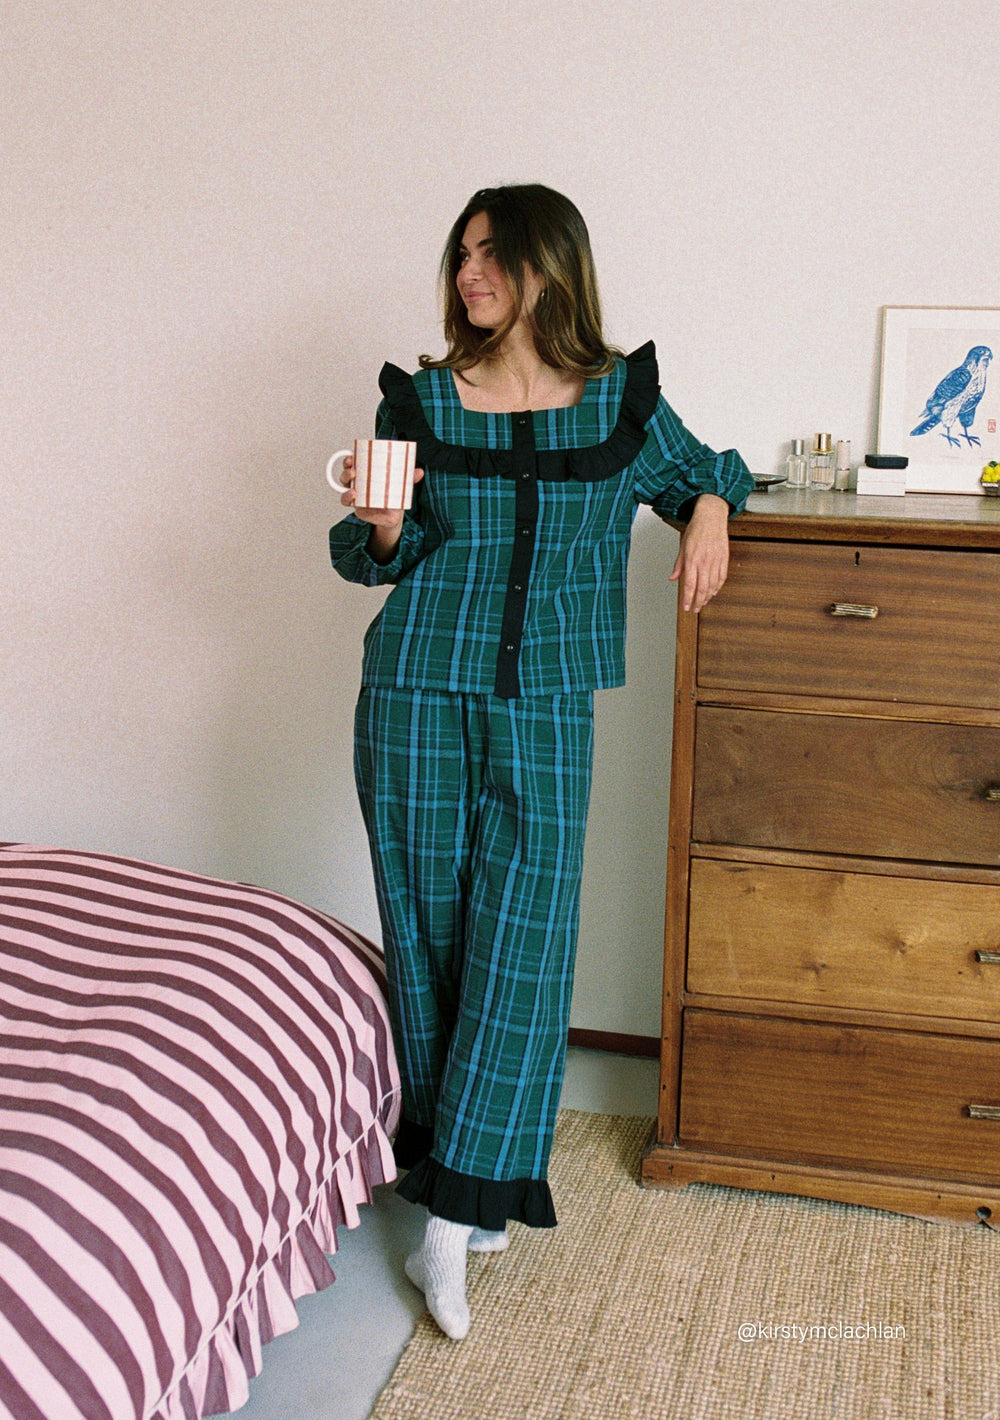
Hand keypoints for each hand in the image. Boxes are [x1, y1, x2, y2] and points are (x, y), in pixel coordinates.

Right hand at [338, 454, 424, 562]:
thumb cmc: (394, 500)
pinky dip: (347, 498)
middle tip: (353, 470)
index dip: (349, 460)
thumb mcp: (402, 488)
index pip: (354, 466)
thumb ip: (409, 479)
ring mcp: (357, 497)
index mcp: (366, 477)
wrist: (393, 518)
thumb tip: (420, 471)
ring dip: (346, 486)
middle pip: (346, 475)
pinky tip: (353, 496)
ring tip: (353, 487)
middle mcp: (358, 485)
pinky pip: (347, 502)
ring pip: (344, 488)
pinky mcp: (357, 508)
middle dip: (346, 471)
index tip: (352, 456)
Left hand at [668, 493, 729, 612]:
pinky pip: (722, 577)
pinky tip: (714, 592)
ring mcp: (715, 560)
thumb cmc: (696, 530)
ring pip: (713, 585)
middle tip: (695, 609)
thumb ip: (679, 565)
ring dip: (708, 597)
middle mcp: (704, 562)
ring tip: (703, 603)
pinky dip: (718, 587)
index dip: (688, 598)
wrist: (711, 518)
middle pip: (702, 588)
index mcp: (692, 559)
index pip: (689, 584)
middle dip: (698, 602)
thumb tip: (673, 578)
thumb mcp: (682, 547)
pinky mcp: (724, 558)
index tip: (686, 606)